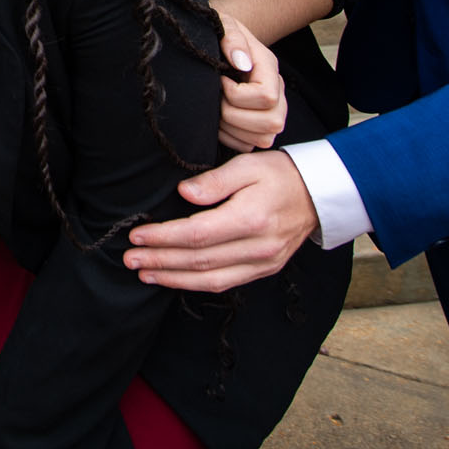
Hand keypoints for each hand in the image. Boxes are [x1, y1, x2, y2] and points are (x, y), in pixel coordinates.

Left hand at [122, 149, 319, 291]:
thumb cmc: (279, 174)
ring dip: (173, 278)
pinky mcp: (264, 270)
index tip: (137, 235)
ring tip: (144, 273)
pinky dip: (196, 284)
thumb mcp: (247, 165)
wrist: (319, 194)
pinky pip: (226, 283)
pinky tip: (174, 278)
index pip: (197, 234)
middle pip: (199, 261)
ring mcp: (263, 263)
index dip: (163, 237)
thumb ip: (214, 181)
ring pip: (211, 280)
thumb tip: (184, 193)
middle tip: (130, 258)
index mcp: (251, 218)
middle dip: (160, 261)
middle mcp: (257, 247)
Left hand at [216, 14, 286, 152]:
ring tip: (215, 109)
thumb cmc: (218, 34)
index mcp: (269, 69)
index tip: (220, 80)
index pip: (266, 96)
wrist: (217, 44)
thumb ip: (232, 38)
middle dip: (233, 115)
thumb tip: (241, 62)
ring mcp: (271, 114)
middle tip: (216, 99)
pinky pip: (249, 147)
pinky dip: (230, 139)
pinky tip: (218, 122)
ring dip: (231, 129)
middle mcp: (277, 94)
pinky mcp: (258, 129)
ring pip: (262, 139)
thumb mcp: (223, 25)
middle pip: (270, 123)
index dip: (236, 94)